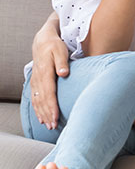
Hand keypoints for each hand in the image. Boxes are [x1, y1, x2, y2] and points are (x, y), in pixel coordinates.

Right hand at [30, 14, 68, 129]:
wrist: (42, 42)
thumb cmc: (54, 46)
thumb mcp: (60, 50)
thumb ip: (62, 62)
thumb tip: (64, 73)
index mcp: (45, 72)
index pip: (49, 93)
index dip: (52, 106)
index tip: (56, 117)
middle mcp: (38, 79)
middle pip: (43, 100)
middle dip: (48, 114)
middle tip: (54, 127)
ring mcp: (35, 82)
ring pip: (38, 102)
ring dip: (43, 114)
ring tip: (49, 126)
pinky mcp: (35, 84)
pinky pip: (35, 99)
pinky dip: (38, 110)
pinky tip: (41, 118)